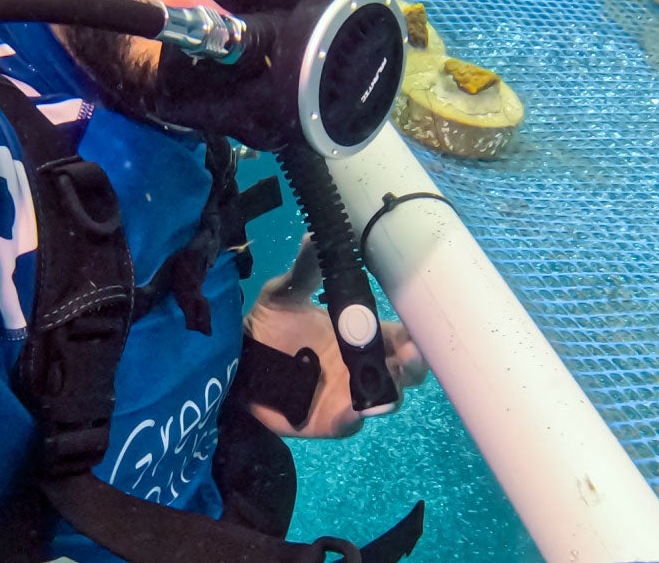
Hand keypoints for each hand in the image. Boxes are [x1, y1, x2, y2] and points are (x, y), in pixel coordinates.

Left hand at [241, 235, 428, 438]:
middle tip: (408, 355)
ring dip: (392, 392)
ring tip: (387, 381)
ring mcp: (350, 395)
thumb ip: (305, 270)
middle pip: (405, 371)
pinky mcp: (330, 420)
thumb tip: (314, 234)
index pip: (402, 337)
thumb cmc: (270, 325)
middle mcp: (363, 366)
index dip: (415, 335)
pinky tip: (353, 410)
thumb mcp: (285, 293)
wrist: (239, 361)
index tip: (418, 330)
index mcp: (361, 335)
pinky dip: (354, 418)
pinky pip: (350, 423)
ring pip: (387, 399)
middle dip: (414, 365)